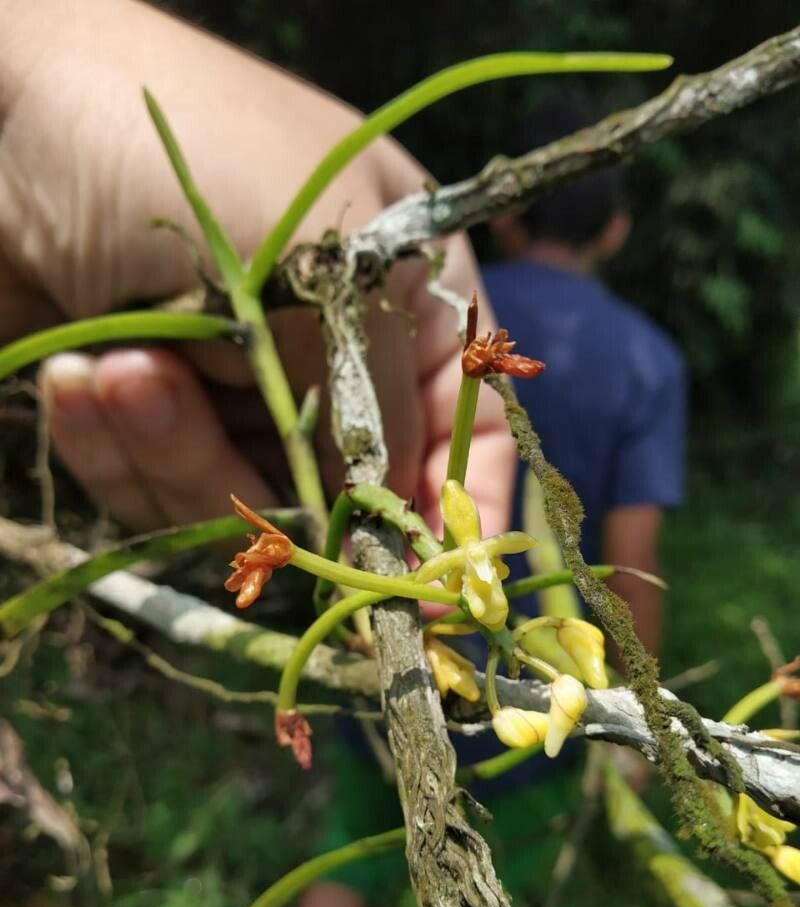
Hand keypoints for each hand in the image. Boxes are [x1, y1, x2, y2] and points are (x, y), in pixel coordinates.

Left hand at [0, 0, 513, 537]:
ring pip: (244, 506)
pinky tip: (80, 380)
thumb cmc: (188, 145)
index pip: (468, 429)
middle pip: (347, 495)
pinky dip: (117, 451)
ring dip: (175, 456)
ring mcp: (241, 393)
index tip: (428, 599)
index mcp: (403, 297)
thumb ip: (380, 390)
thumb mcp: (326, 251)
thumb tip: (400, 513)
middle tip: (189, 413)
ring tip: (120, 372)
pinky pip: (158, 492)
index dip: (457, 517)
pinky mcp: (156, 422)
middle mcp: (333, 356)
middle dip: (276, 489)